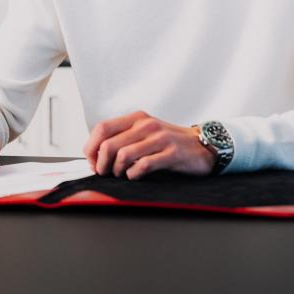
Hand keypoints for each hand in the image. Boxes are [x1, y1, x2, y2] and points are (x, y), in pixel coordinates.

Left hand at [83, 111, 215, 180]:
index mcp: (137, 118)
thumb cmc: (169, 142)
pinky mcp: (171, 153)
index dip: (91, 147)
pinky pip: (143, 166)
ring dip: (117, 171)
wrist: (202, 146)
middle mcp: (146, 125)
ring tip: (121, 174)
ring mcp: (159, 138)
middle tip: (104, 173)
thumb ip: (124, 138)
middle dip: (101, 164)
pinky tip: (136, 176)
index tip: (92, 161)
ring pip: (123, 155)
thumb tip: (96, 154)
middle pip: (109, 144)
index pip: (102, 128)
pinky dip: (134, 174)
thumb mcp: (145, 132)